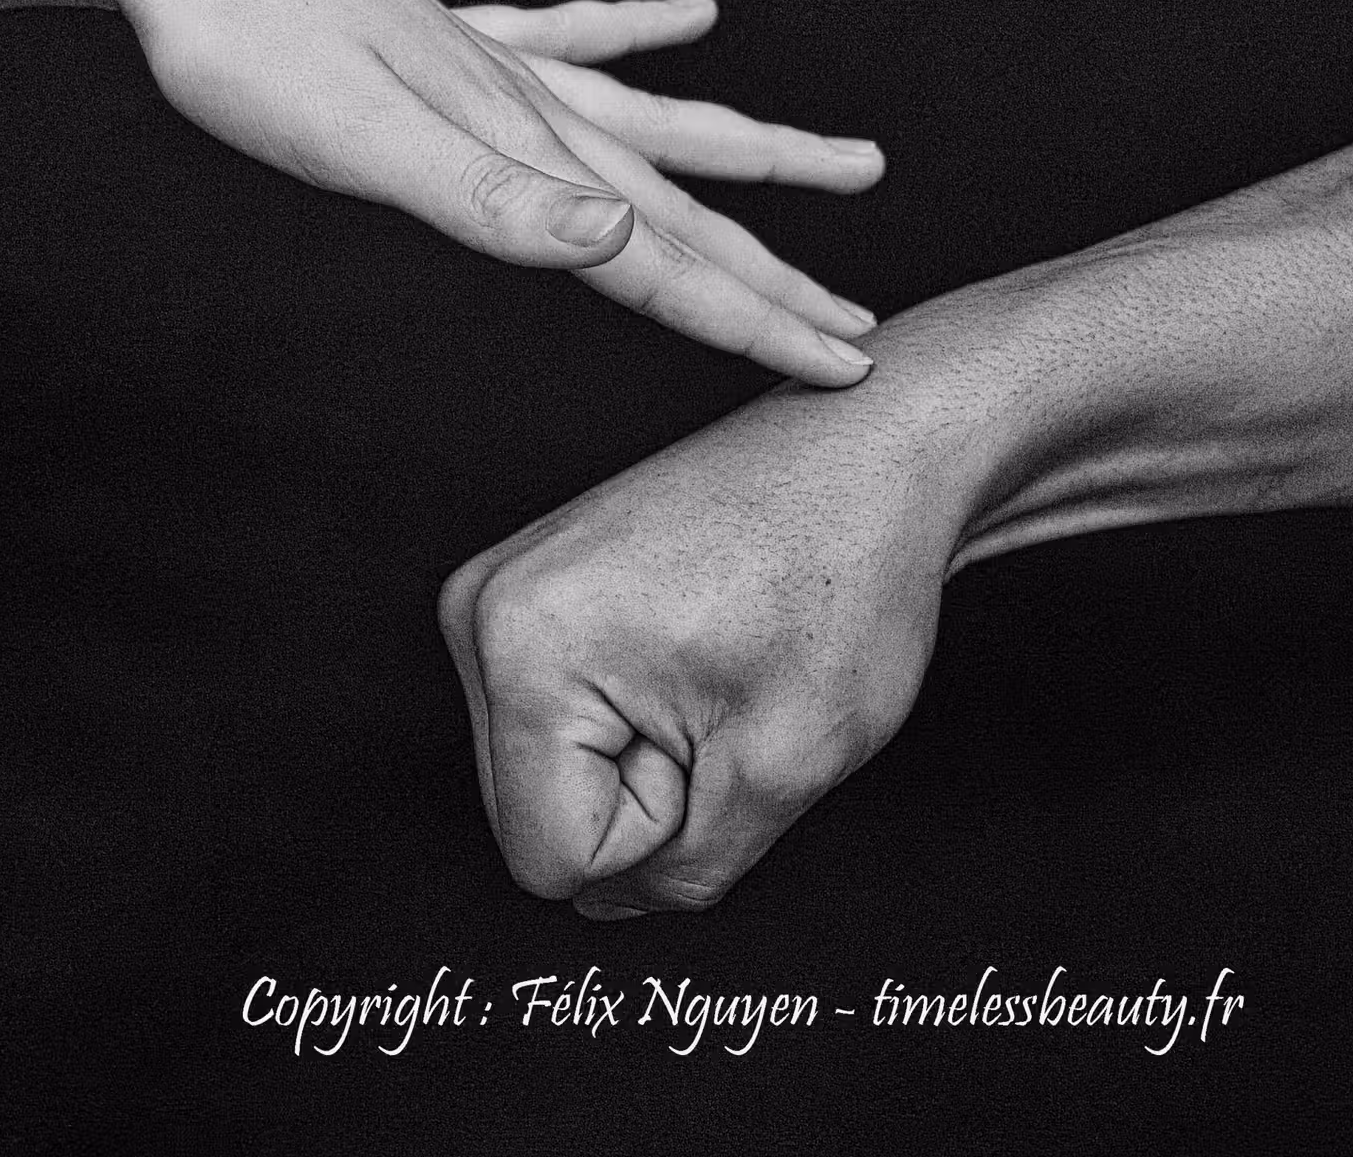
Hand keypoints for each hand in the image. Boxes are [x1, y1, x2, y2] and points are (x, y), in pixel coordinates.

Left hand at [84, 0, 881, 384]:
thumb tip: (618, 244)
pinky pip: (577, 31)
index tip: (846, 366)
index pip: (664, 261)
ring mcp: (503, 64)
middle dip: (778, 277)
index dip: (758, 321)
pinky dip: (642, 27)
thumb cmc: (241, 38)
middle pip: (688, 208)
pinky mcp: (456, 32)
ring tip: (851, 163)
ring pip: (664, 122)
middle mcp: (535, 109)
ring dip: (755, 156)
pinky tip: (692, 10)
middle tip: (863, 324)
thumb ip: (490, 200)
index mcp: (522, 153)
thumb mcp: (356, 136)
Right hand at [438, 381, 963, 915]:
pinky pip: (567, 719)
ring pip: (554, 772)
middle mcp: (482, 608)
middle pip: (538, 815)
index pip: (552, 859)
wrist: (870, 452)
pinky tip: (698, 647)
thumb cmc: (845, 573)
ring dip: (650, 753)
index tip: (722, 724)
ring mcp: (502, 589)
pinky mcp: (533, 586)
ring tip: (715, 663)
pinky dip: (640, 713)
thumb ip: (684, 872)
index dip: (661, 829)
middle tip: (725, 694)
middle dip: (649, 791)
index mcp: (523, 648)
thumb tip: (606, 900)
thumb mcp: (785, 767)